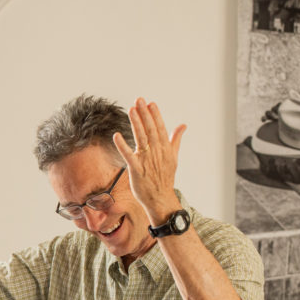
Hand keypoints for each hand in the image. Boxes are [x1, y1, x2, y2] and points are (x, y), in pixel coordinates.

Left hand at [113, 98, 186, 222]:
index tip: (150, 103)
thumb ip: (176, 140)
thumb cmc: (165, 178)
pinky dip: (123, 145)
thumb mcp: (173, 157)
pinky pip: (129, 156)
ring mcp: (147, 161)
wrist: (161, 198)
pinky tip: (116, 135)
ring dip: (136, 123)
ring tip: (131, 110)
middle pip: (150, 130)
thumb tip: (183, 125)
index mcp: (165, 149)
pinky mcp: (137, 170)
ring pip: (141, 138)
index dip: (155, 115)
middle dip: (144, 114)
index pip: (160, 128)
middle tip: (139, 100)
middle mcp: (157, 153)